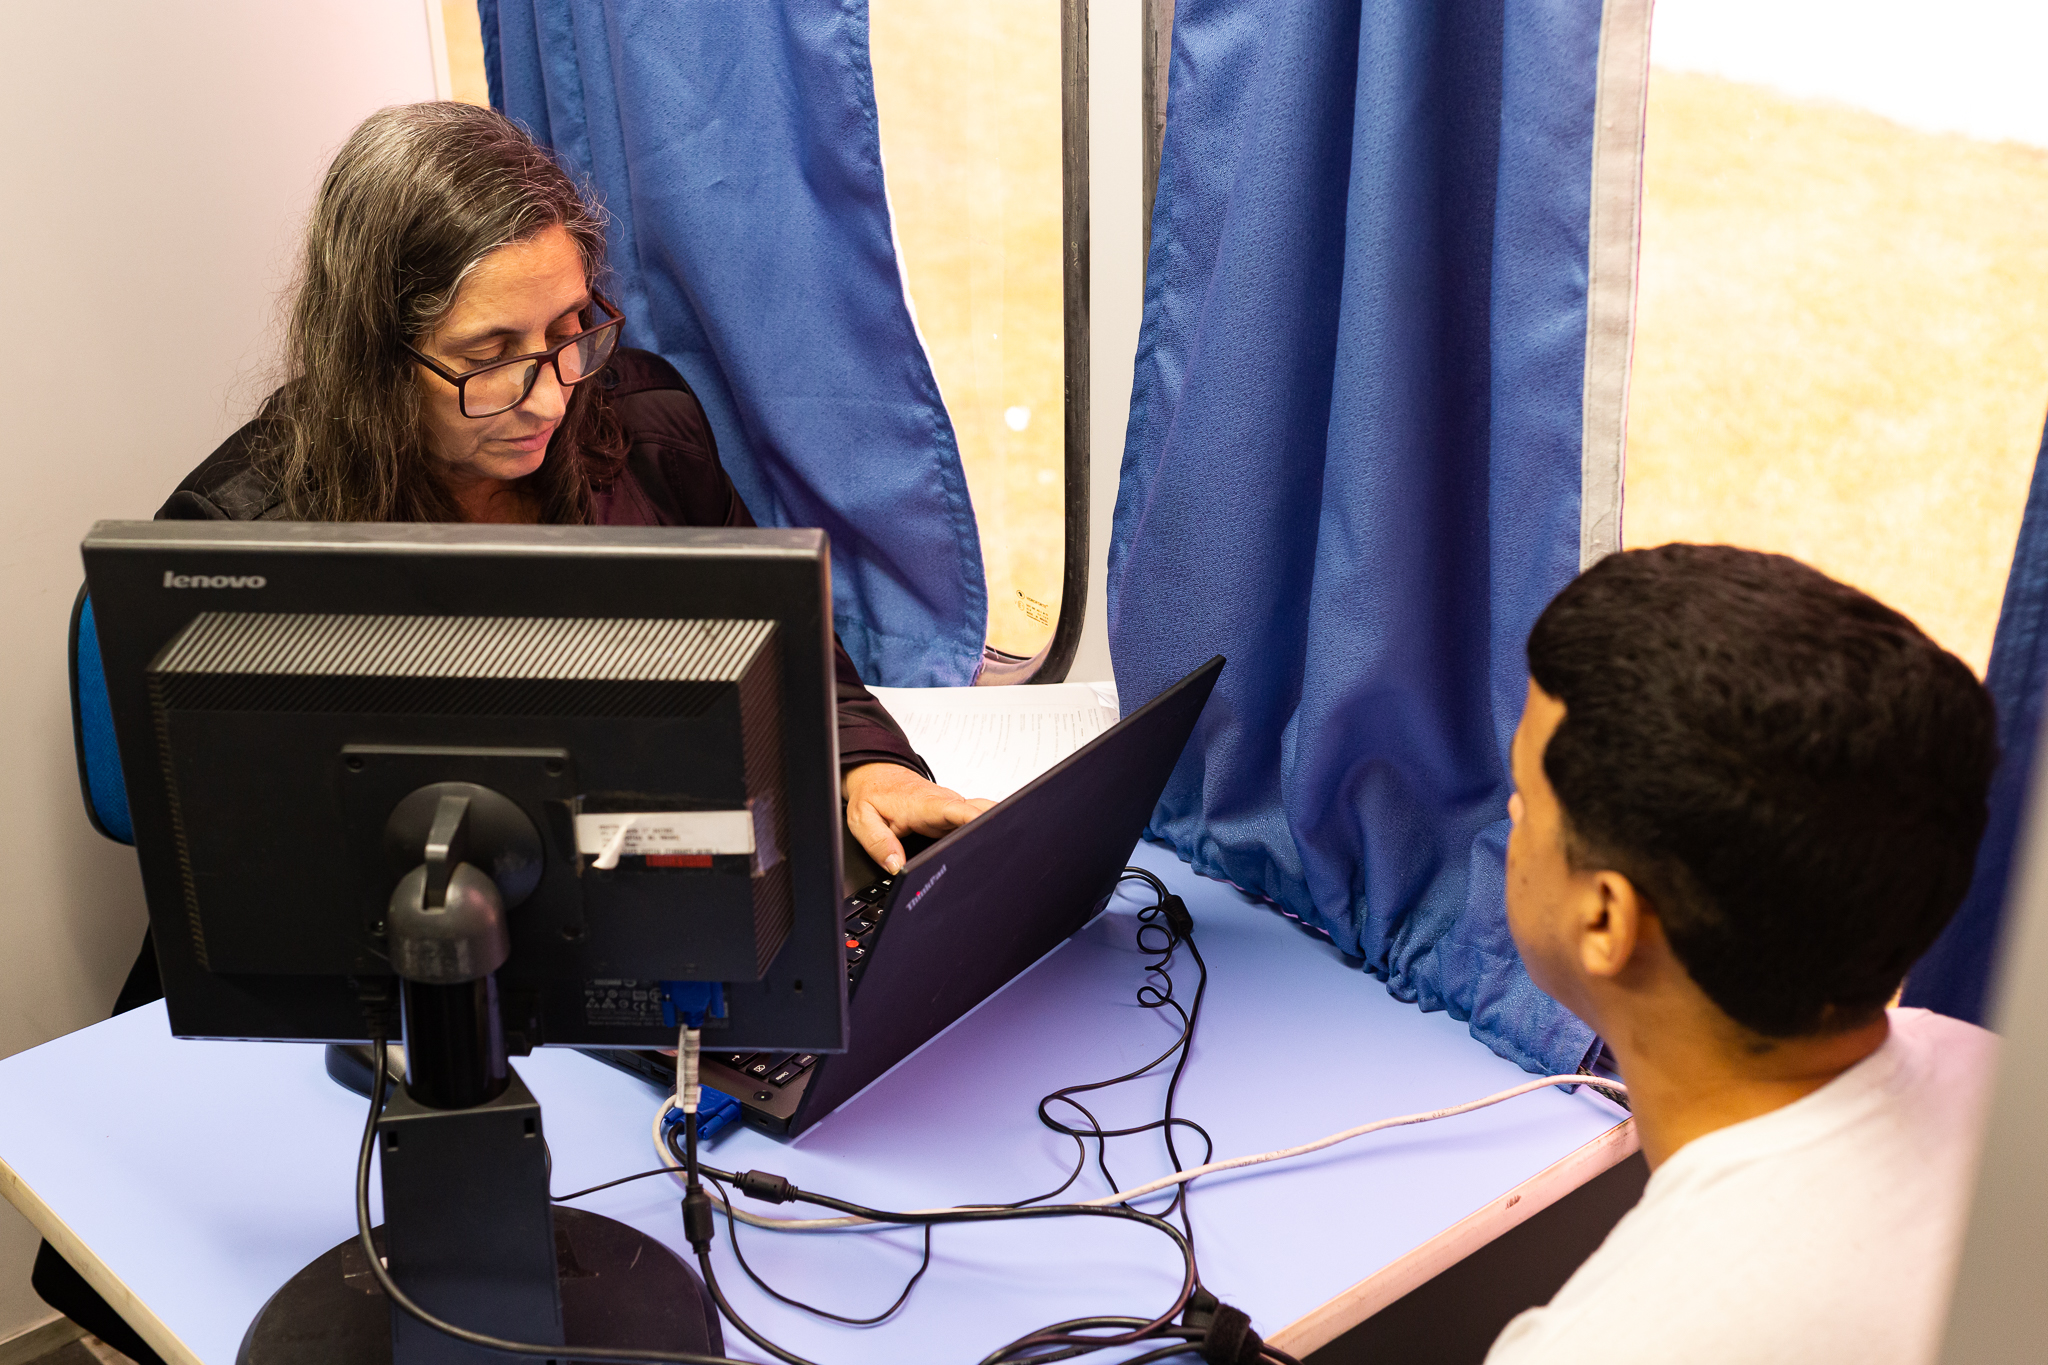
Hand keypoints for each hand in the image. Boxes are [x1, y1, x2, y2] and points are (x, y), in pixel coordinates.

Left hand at [843, 762, 993, 874]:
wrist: (877, 775)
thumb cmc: (873, 793)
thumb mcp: (863, 819)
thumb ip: (878, 843)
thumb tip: (896, 867)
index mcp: (925, 805)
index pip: (959, 810)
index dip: (978, 820)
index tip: (991, 831)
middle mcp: (945, 804)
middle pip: (980, 814)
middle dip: (992, 831)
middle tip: (995, 853)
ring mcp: (952, 808)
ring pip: (982, 817)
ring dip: (989, 831)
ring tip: (992, 854)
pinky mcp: (953, 814)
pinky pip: (974, 821)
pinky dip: (981, 831)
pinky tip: (983, 847)